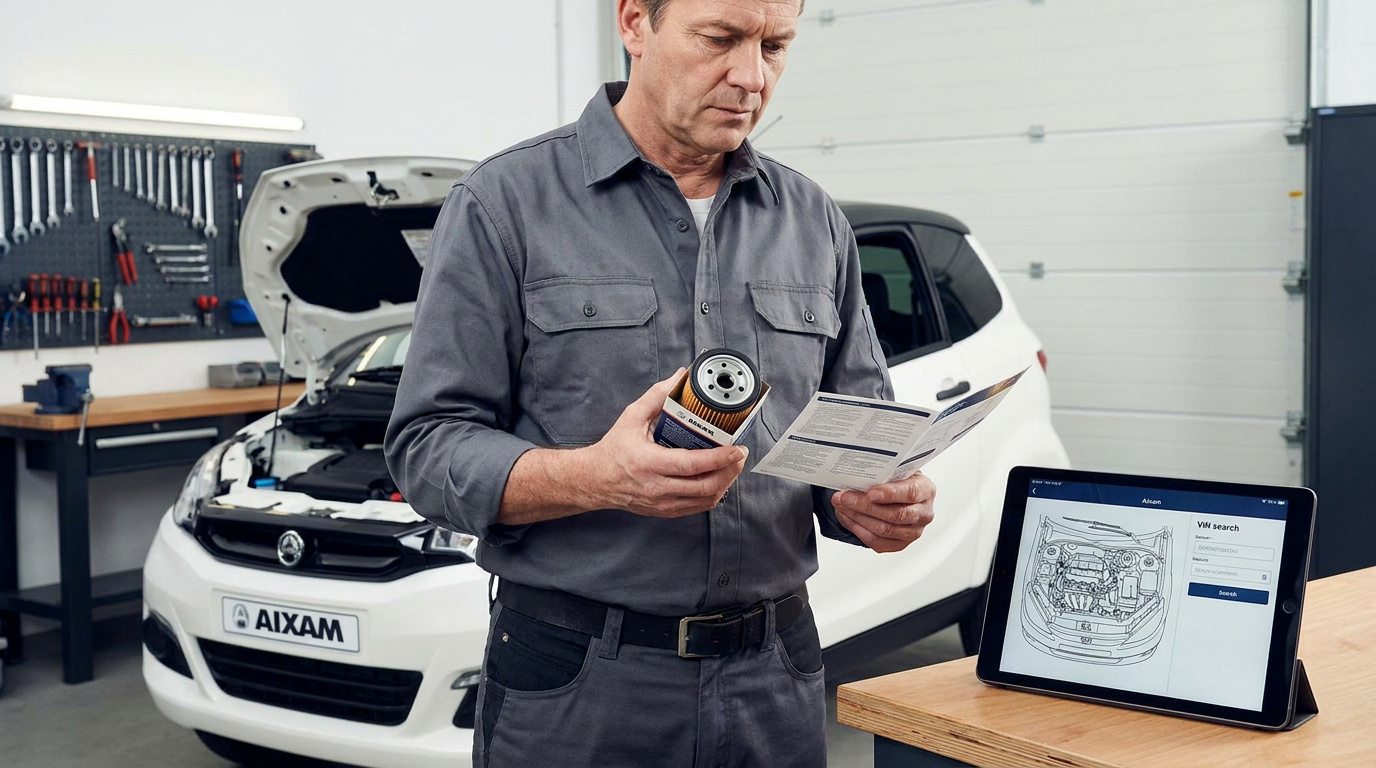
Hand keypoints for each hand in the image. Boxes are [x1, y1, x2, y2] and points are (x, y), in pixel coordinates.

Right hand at [584, 368, 748, 517]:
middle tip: (740, 454)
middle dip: (730, 470)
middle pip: (705, 485)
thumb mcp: (631, 417)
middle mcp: (657, 487)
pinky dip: (713, 493)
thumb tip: (679, 377)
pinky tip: (718, 479)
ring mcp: (663, 503)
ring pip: (705, 499)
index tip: (736, 448)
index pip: (692, 464)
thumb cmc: (614, 450)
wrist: (596, 480)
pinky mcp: (666, 511)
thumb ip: (656, 395)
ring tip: (733, 465)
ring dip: (725, 482)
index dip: (719, 458)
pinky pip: (698, 506)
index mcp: (649, 463)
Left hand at [832, 473, 935, 552]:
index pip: (911, 493)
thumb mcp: (896, 469)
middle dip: (866, 506)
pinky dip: (858, 530)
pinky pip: (877, 542)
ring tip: (841, 505)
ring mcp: (914, 532)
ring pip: (884, 530)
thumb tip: (856, 473)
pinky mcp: (900, 544)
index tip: (871, 492)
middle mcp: (924, 513)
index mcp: (926, 490)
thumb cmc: (897, 479)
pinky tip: (847, 518)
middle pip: (896, 515)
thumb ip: (884, 472)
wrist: (898, 494)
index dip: (890, 494)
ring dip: (858, 518)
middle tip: (845, 497)